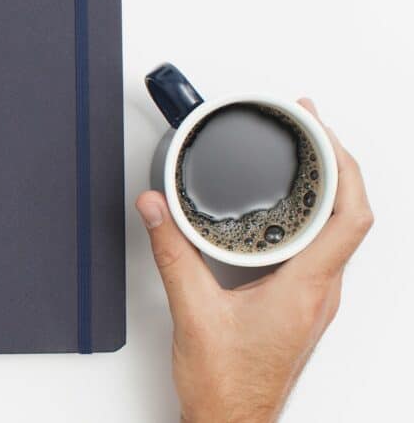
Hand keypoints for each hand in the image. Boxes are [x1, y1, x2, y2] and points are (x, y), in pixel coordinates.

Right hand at [136, 99, 372, 422]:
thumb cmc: (226, 385)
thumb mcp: (191, 312)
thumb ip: (171, 254)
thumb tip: (156, 207)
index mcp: (306, 289)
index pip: (350, 216)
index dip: (344, 164)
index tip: (320, 128)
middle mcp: (320, 292)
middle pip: (352, 214)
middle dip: (337, 161)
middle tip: (310, 125)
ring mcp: (314, 300)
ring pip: (339, 233)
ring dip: (328, 189)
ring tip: (305, 156)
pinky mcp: (301, 306)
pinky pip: (320, 250)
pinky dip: (312, 217)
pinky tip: (286, 209)